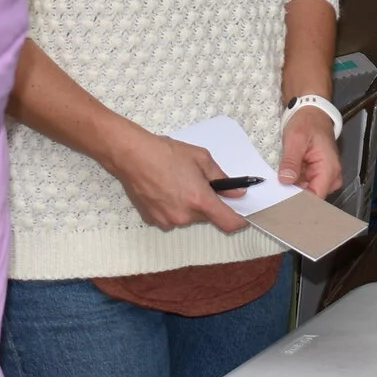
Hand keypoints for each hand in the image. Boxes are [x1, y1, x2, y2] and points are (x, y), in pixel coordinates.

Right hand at [107, 132, 249, 233]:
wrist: (133, 156)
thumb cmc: (167, 153)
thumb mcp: (201, 158)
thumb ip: (222, 179)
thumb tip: (237, 193)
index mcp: (200, 200)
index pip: (228, 223)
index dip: (240, 221)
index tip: (243, 215)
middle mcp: (185, 216)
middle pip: (207, 217)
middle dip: (208, 204)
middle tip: (199, 184)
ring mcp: (168, 221)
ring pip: (189, 218)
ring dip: (190, 206)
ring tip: (177, 184)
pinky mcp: (153, 221)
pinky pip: (172, 218)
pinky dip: (174, 207)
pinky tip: (164, 190)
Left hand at [278, 105, 342, 198]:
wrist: (311, 112)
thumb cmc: (307, 122)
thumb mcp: (295, 139)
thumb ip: (291, 161)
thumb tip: (286, 180)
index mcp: (329, 169)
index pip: (315, 197)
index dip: (298, 202)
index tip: (280, 202)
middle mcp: (331, 177)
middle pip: (311, 198)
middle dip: (292, 196)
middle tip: (274, 193)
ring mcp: (325, 177)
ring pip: (306, 193)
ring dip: (292, 190)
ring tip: (278, 184)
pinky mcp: (318, 175)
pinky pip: (304, 186)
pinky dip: (294, 184)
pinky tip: (284, 179)